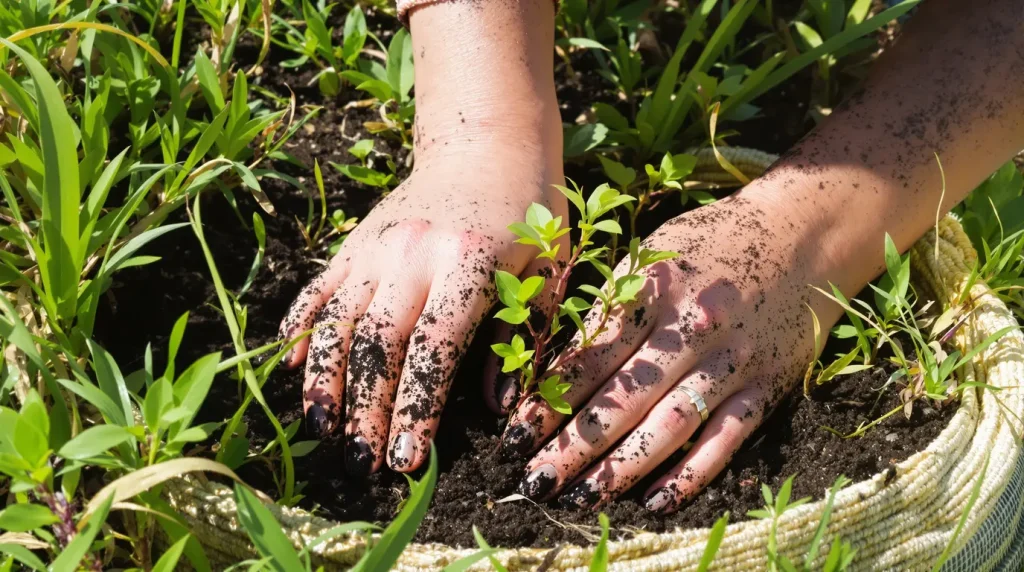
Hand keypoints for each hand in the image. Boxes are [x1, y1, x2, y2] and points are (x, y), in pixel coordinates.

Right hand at [280, 140, 564, 475]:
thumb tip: (500, 408)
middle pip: (377, 344)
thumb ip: (524, 334)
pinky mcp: (353, 243)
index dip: (415, 408)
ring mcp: (373, 247)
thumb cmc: (529, 209)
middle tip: (361, 464)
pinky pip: (317, 292)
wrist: (485, 142)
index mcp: (465, 263)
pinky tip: (293, 372)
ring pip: (337, 323)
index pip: (432, 349)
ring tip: (322, 433)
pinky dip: (302, 332)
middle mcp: (409, 254)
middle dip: (366, 409)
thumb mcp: (548, 268)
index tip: (405, 460)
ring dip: (326, 382)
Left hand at [501, 191, 839, 512]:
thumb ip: (612, 308)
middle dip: (573, 446)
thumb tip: (560, 369)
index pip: (590, 357)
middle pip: (623, 399)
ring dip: (622, 468)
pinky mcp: (764, 386)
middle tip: (535, 481)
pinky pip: (724, 439)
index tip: (515, 436)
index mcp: (653, 289)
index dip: (550, 401)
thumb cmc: (710, 243)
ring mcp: (731, 360)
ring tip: (582, 498)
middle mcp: (691, 328)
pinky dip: (691, 475)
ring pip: (669, 426)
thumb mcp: (652, 256)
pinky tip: (655, 501)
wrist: (802, 231)